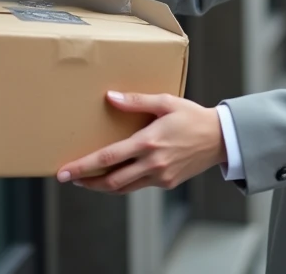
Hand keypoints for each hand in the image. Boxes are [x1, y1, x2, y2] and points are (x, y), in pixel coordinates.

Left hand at [57, 92, 226, 193]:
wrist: (220, 138)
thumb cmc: (192, 116)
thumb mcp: (165, 102)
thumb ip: (136, 101)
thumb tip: (111, 97)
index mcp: (148, 142)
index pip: (107, 158)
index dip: (83, 166)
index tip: (65, 172)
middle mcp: (152, 163)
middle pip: (110, 180)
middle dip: (87, 181)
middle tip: (70, 178)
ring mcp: (159, 176)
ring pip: (123, 188)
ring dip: (102, 186)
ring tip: (87, 180)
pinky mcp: (166, 183)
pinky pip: (138, 187)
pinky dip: (123, 184)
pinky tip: (116, 176)